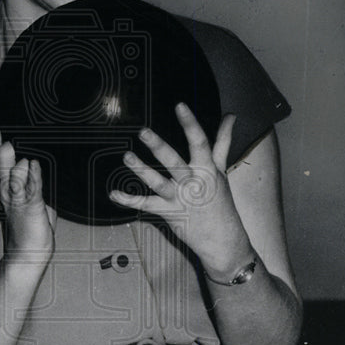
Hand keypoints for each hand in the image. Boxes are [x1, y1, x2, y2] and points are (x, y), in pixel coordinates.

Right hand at [0, 103, 55, 260]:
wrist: (28, 255)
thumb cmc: (32, 228)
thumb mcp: (33, 198)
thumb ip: (31, 181)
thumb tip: (30, 164)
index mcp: (8, 185)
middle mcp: (7, 189)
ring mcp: (16, 200)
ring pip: (9, 175)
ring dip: (8, 162)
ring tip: (7, 145)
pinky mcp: (28, 210)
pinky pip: (28, 191)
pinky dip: (29, 178)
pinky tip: (28, 165)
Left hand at [109, 103, 252, 279]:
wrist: (223, 239)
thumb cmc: (221, 201)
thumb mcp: (221, 170)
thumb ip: (222, 142)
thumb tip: (230, 117)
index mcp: (207, 168)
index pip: (199, 142)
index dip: (190, 123)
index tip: (179, 106)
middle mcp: (193, 182)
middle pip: (173, 161)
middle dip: (158, 147)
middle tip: (142, 132)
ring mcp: (179, 199)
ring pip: (158, 183)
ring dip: (141, 170)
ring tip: (126, 157)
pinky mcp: (169, 213)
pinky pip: (146, 205)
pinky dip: (128, 200)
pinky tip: (113, 193)